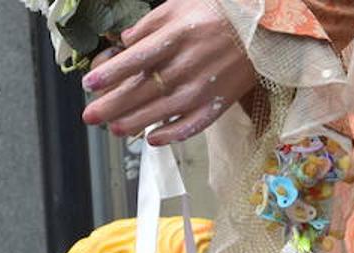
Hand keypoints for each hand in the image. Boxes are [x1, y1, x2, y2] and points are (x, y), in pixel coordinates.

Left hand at [81, 0, 256, 145]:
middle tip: (89, 115)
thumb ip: (150, 24)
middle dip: (112, 105)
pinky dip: (171, 135)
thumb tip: (125, 42)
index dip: (110, 74)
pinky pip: (191, 126)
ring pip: (161, 112)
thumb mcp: (180, 4)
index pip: (136, 59)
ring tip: (113, 129)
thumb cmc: (218, 11)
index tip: (89, 84)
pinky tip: (152, 139)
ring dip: (134, 123)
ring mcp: (203, 88)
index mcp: (176, 37)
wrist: (264, 27)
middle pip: (142, 90)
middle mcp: (187, 65)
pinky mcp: (217, 104)